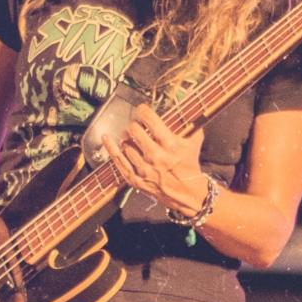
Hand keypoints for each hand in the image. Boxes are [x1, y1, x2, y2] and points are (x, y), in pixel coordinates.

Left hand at [114, 104, 207, 218]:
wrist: (188, 194)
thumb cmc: (190, 167)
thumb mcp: (194, 143)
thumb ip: (191, 125)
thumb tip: (188, 108)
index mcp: (170, 145)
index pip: (150, 120)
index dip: (143, 111)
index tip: (142, 110)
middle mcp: (155, 156)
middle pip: (134, 130)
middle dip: (135, 125)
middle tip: (138, 126)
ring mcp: (144, 168)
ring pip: (126, 144)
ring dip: (127, 137)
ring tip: (131, 136)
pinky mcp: (136, 179)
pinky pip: (118, 161)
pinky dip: (111, 148)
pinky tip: (107, 138)